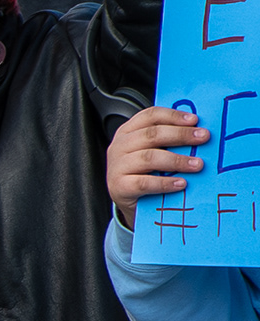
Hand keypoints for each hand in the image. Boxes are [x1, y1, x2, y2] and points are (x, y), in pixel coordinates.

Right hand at [109, 101, 205, 228]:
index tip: (194, 120)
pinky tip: (181, 183)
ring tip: (197, 165)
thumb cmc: (148, 174)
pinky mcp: (119, 187)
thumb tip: (199, 132)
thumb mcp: (156, 152)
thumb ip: (169, 141)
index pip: (150, 116)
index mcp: (128, 132)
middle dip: (181, 134)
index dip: (173, 116)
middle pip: (151, 134)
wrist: (135, 205)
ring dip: (177, 160)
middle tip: (203, 138)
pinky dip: (165, 183)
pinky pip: (144, 183)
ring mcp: (117, 167)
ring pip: (148, 157)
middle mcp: (120, 146)